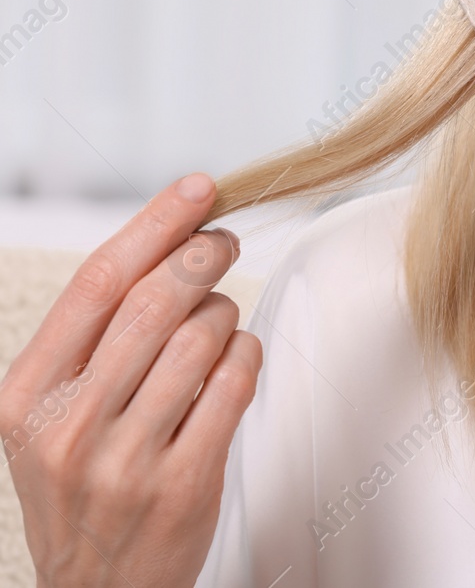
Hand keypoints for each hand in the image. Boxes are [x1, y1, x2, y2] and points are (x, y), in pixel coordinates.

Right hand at [0, 173, 262, 587]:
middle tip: (222, 241)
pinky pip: (235, 383)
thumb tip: (167, 241)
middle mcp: (68, 426)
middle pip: (154, 301)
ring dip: (225, 313)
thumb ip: (94, 340)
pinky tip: (236, 358)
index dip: (153, 224)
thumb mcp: (52, 416)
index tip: (197, 190)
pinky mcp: (184, 483)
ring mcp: (125, 459)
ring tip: (217, 323)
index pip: (96, 284)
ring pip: (202, 337)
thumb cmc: (85, 488)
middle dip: (202, 255)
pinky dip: (247, 355)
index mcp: (25, 397)